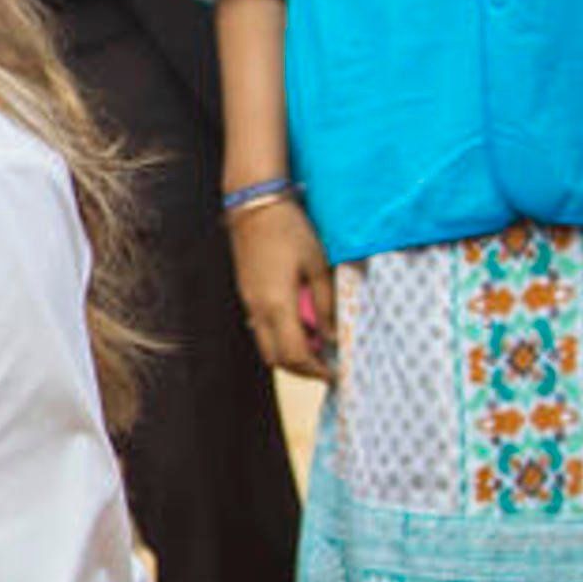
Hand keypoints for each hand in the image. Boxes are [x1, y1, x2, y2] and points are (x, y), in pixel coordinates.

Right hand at [227, 196, 335, 379]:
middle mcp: (258, 310)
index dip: (316, 370)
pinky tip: (300, 325)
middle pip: (276, 359)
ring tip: (317, 346)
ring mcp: (249, 303)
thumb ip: (325, 304)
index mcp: (277, 305)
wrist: (254, 207)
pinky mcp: (247, 294)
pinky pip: (262, 328)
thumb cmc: (290, 231)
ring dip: (290, 354)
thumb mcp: (318, 265)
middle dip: (302, 370)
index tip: (335, 374)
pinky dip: (281, 337)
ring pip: (267, 346)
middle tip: (327, 367)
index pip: (295, 355)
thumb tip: (333, 336)